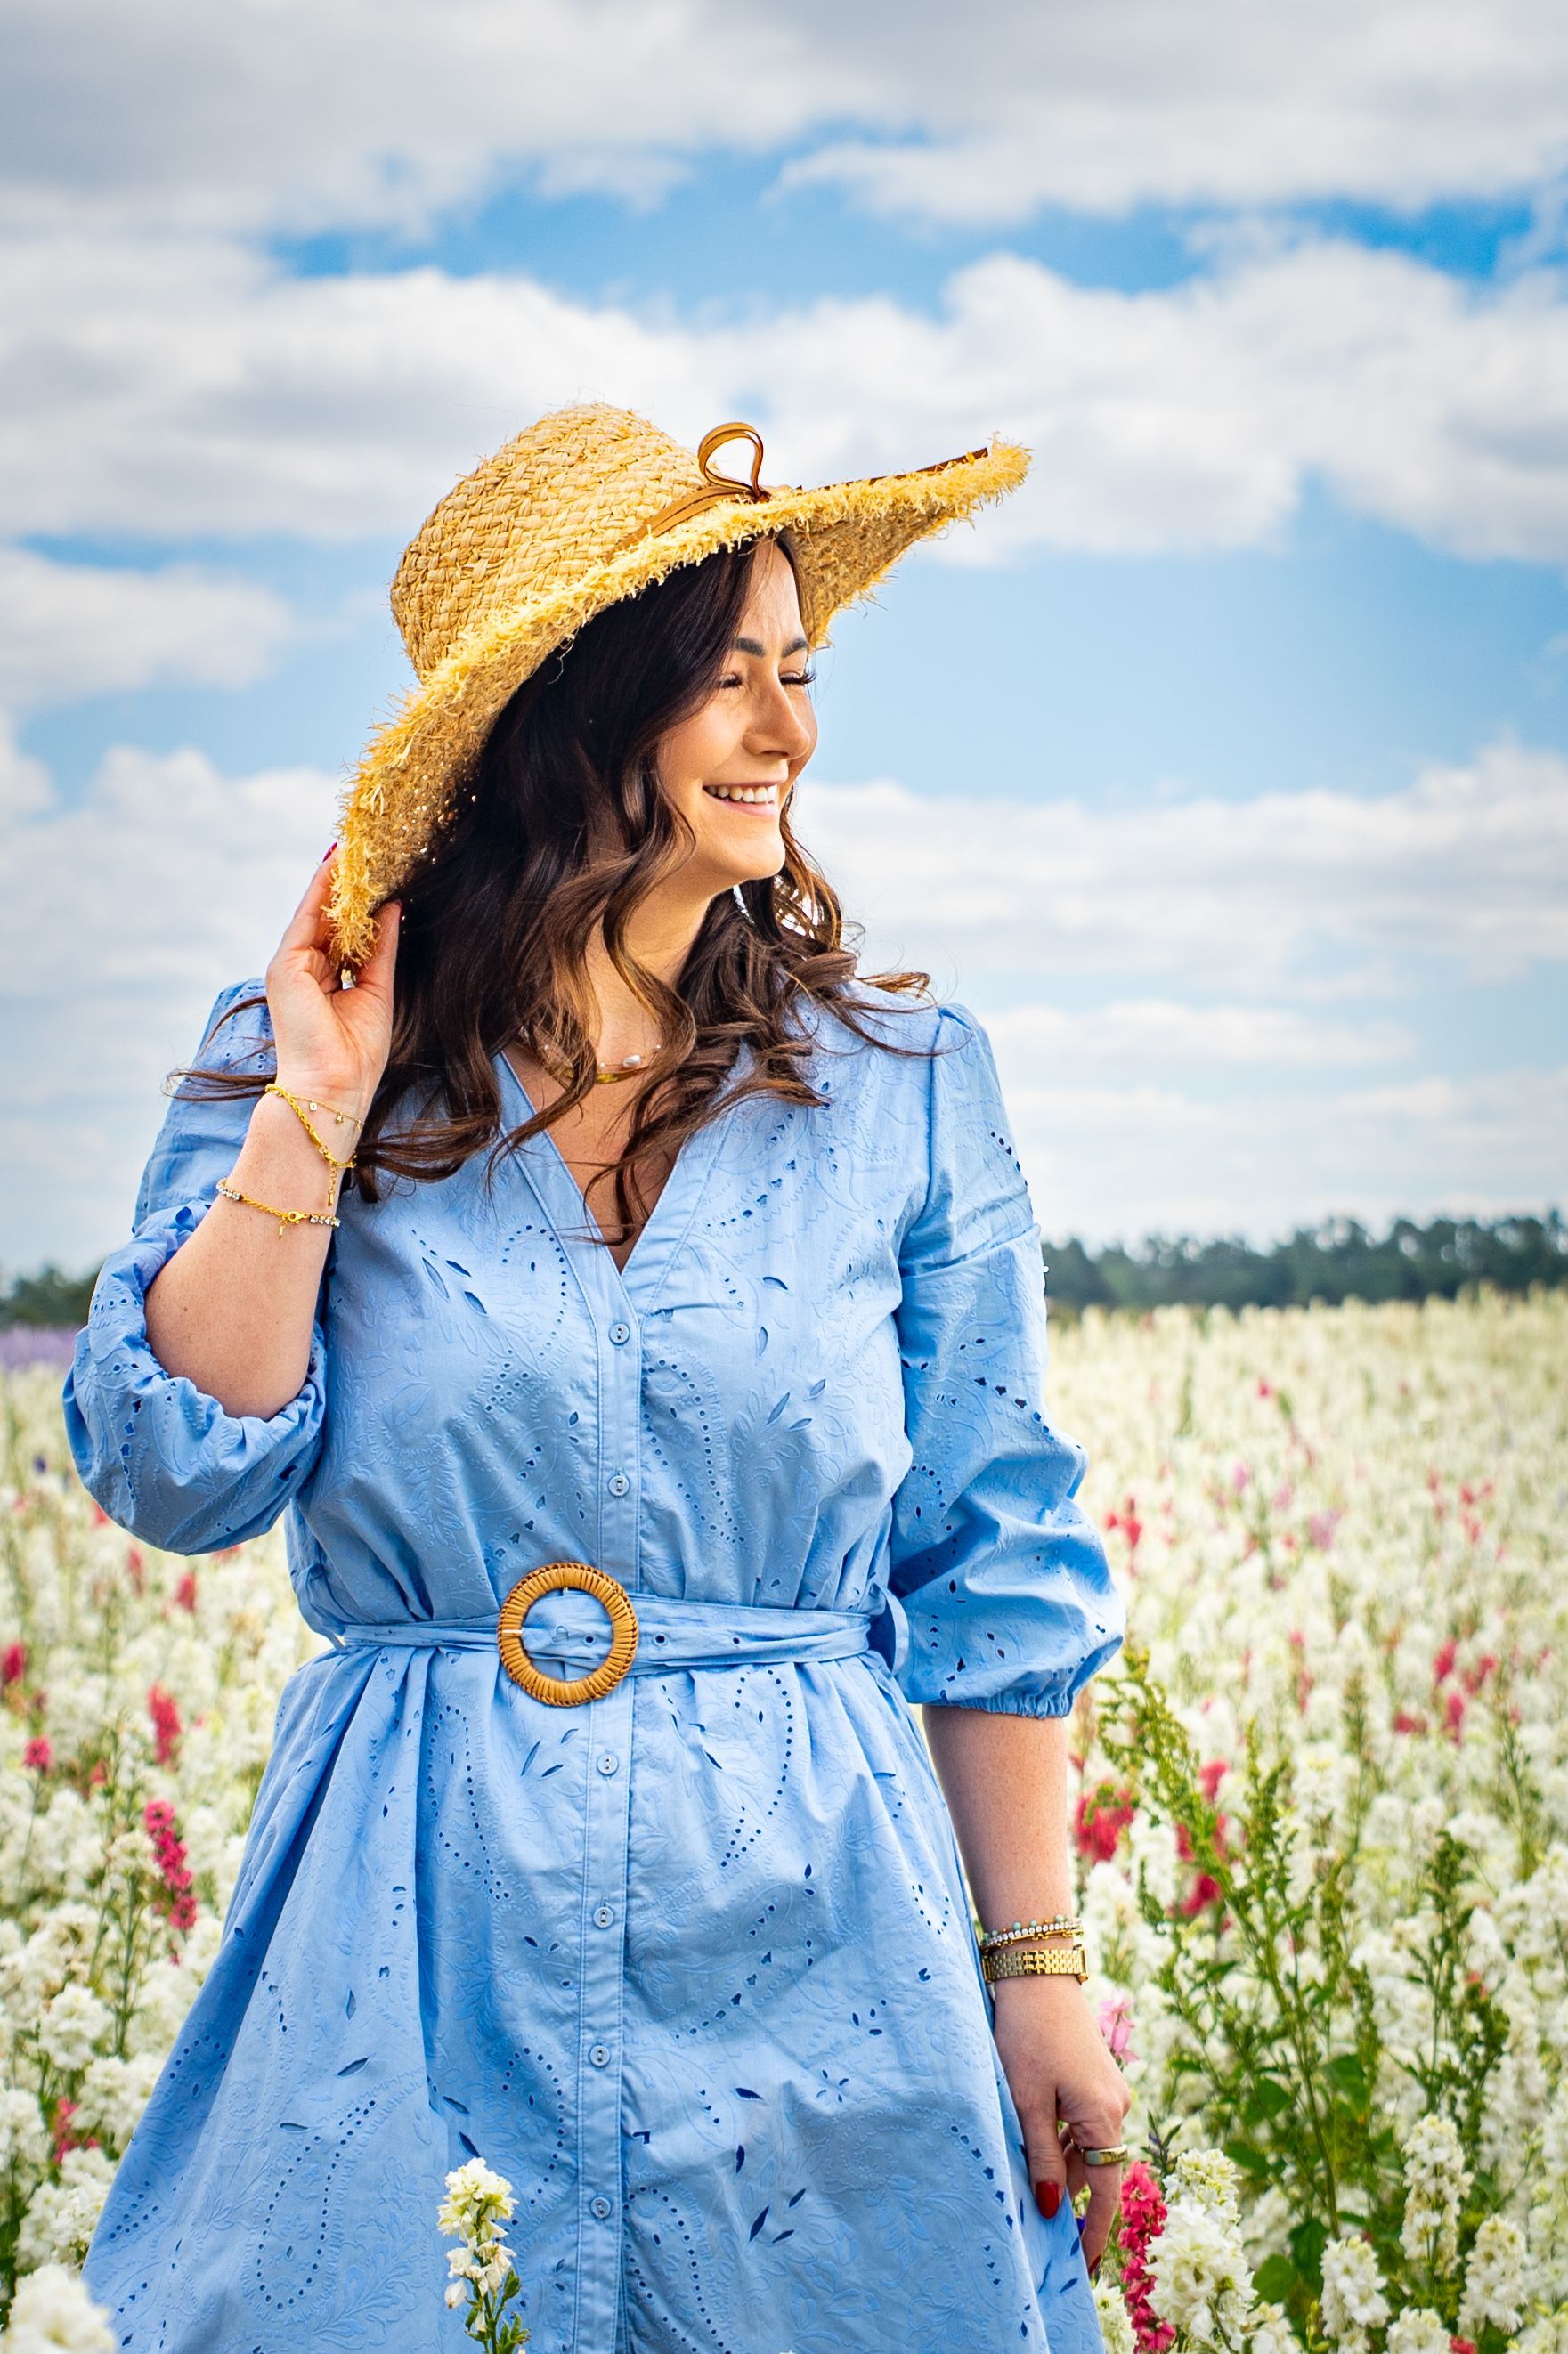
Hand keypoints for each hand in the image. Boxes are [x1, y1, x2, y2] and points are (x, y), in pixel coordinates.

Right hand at [267, 848, 399, 1115]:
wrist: (333, 1087)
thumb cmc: (357, 1053)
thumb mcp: (377, 989)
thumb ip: (382, 948)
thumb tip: (394, 907)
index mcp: (324, 980)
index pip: (342, 932)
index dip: (359, 903)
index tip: (378, 872)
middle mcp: (304, 970)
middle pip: (328, 918)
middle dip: (348, 885)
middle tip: (370, 849)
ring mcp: (291, 966)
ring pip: (317, 912)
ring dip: (337, 879)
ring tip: (357, 846)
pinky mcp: (286, 966)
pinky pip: (308, 918)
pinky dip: (323, 890)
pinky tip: (340, 864)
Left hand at [990, 1974, 1130, 2274]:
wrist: (1038, 1974)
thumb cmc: (1028, 2036)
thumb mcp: (1027, 2102)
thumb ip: (1043, 2158)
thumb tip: (1054, 2210)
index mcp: (1105, 2118)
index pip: (1106, 2192)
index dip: (1094, 2233)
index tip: (1083, 2270)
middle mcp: (1116, 2107)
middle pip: (1096, 2169)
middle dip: (1071, 2198)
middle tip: (1038, 2231)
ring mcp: (1108, 2091)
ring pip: (1087, 2146)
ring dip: (1062, 2165)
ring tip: (1026, 2183)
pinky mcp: (1095, 2079)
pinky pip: (1083, 2123)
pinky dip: (1061, 2139)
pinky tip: (1031, 2140)